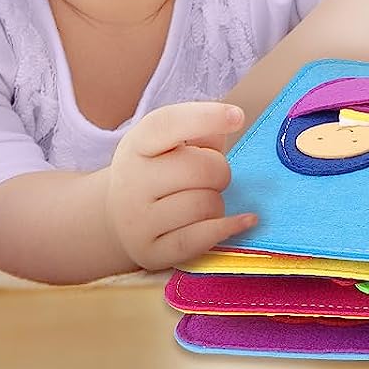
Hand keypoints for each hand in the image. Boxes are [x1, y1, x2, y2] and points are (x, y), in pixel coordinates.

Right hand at [105, 102, 255, 270]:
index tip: (237, 116)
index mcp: (138, 144)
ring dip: (217, 201)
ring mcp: (136, 221)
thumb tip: (229, 122)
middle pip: (199, 169)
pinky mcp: (150, 252)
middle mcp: (131, 182)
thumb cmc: (164, 169)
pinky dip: (228, 228)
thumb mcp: (174, 141)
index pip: (168, 124)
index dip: (206, 117)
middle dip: (220, 171)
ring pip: (204, 205)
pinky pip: (199, 240)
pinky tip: (247, 219)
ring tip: (205, 199)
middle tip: (214, 176)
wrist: (121, 216)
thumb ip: (203, 129)